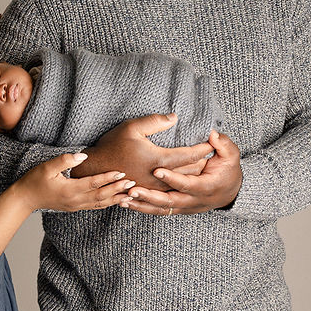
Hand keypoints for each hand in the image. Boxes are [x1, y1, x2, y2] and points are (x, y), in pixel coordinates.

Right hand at [13, 152, 133, 211]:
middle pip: (101, 196)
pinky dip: (108, 203)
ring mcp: (76, 206)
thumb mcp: (47, 167)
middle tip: (133, 183)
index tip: (122, 172)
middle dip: (118, 189)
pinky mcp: (75, 207)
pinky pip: (95, 206)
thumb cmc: (34, 180)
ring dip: (116, 198)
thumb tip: (83, 155)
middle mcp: (75, 200)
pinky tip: (117, 200)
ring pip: (100, 204)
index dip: (108, 178)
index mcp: (69, 190)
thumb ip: (65, 160)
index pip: (93, 183)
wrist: (25, 199)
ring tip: (130, 194)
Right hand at [70, 113, 214, 189]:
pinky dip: (180, 185)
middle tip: (215, 155)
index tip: (212, 142)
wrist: (95, 169)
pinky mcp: (147, 193)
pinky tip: (185, 181)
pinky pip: (170, 191)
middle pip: (189, 172)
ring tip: (205, 167)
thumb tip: (175, 117)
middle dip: (203, 163)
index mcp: (159, 160)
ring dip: (194, 175)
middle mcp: (159, 177)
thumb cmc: (112, 146)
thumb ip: (155, 121)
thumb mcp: (132, 128)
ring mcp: (153, 188)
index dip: (202, 148)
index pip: (188, 155)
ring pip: (181, 183)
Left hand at [124, 131, 242, 214]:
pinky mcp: (178, 209)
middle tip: (132, 189)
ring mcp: (185, 207)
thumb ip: (223, 145)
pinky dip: (143, 208)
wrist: (231, 192)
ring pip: (161, 209)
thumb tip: (213, 135)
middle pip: (170, 201)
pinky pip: (159, 211)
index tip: (157, 170)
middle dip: (150, 197)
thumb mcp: (231, 156)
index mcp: (206, 187)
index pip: (187, 184)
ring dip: (142, 205)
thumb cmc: (229, 171)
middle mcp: (195, 201)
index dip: (172, 178)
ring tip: (123, 198)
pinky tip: (126, 204)